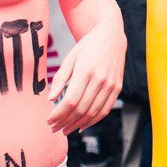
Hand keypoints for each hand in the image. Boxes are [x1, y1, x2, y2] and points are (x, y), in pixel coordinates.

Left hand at [46, 17, 122, 135]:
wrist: (111, 35)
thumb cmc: (87, 46)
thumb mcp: (70, 58)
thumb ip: (60, 78)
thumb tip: (50, 100)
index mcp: (85, 70)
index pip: (70, 100)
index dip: (58, 114)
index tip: (49, 121)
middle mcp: (100, 79)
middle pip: (81, 109)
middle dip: (65, 122)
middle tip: (54, 128)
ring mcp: (111, 85)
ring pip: (93, 113)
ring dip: (77, 125)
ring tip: (65, 130)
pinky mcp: (117, 88)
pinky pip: (105, 110)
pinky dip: (93, 121)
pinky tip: (81, 126)